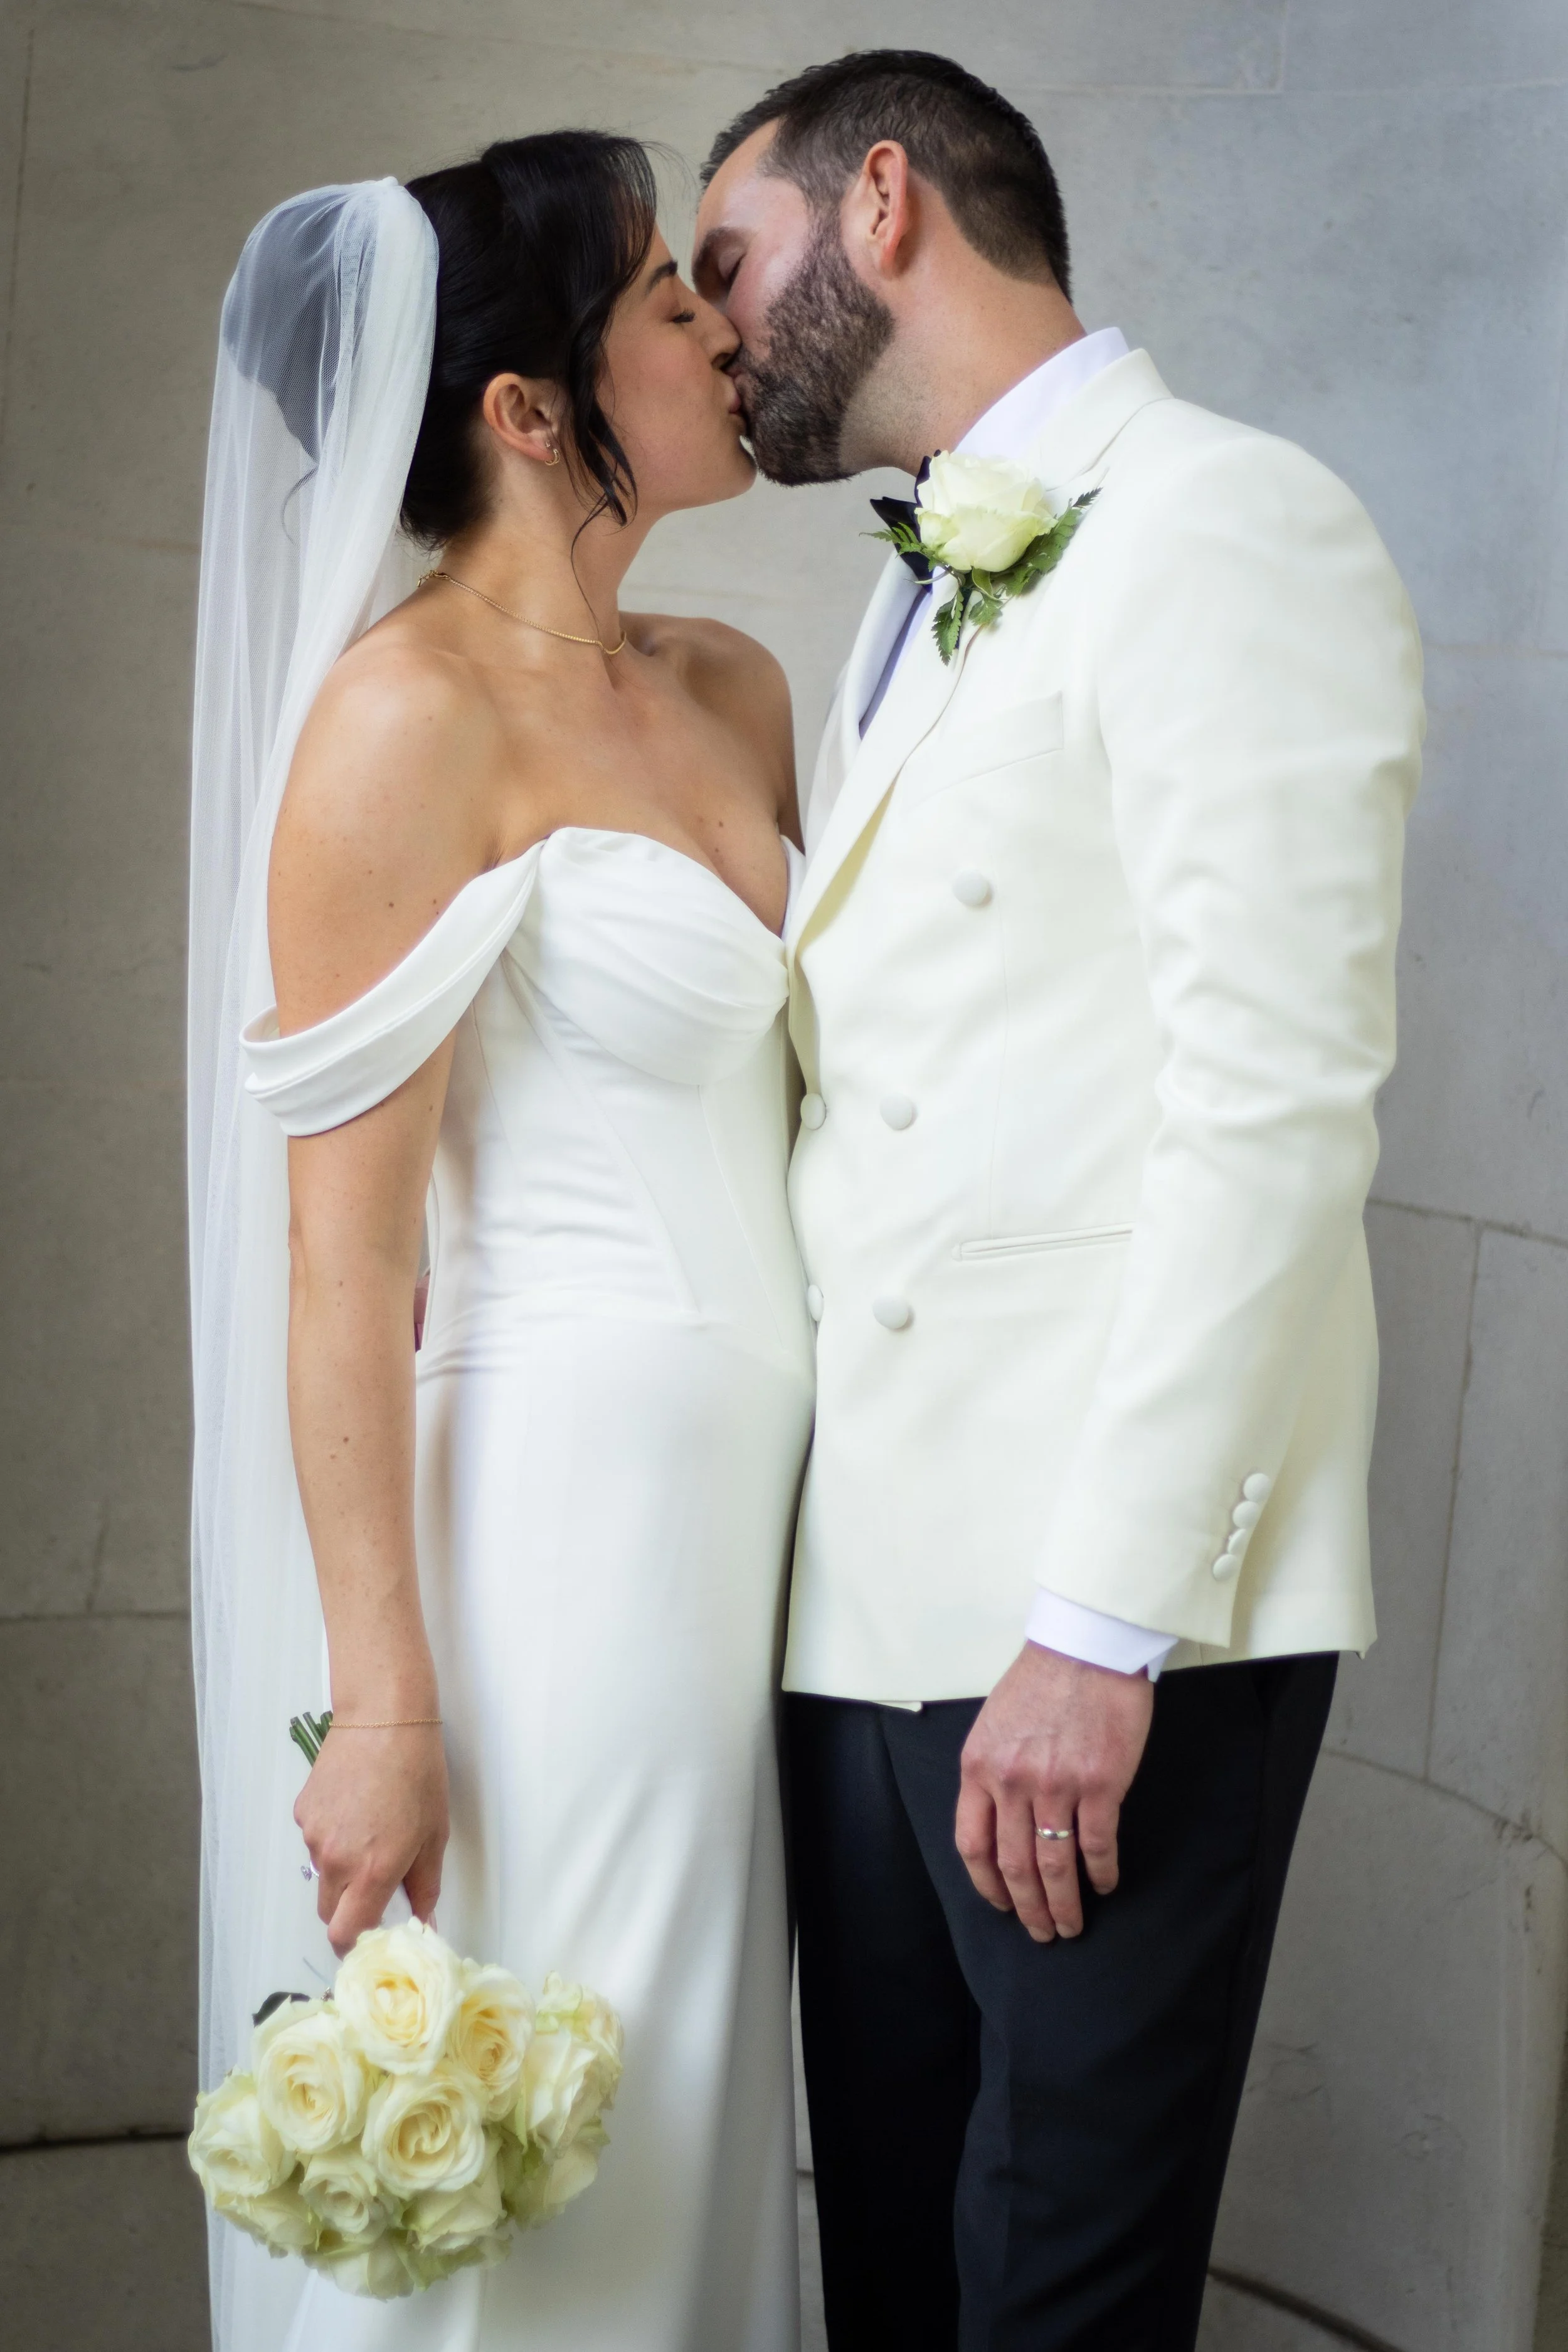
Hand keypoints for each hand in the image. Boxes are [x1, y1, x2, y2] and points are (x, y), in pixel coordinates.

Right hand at [295, 1723, 448, 1957]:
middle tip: (376, 1883)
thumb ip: (426, 1888)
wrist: (384, 1717)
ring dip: (342, 1868)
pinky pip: (315, 1840)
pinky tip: (354, 1805)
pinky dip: (332, 1835)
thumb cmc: (418, 1773)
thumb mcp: (434, 1835)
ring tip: (371, 1827)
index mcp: (372, 1871)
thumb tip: (425, 1926)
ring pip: (323, 1874)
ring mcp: (314, 1835)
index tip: (371, 1938)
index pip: (345, 1935)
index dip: (356, 1945)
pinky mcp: (302, 1811)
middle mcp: (336, 1860)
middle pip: (329, 1912)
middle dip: (350, 1909)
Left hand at [956, 1643, 1153, 1941]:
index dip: (987, 1885)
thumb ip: (992, 1774)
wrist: (1086, 1647)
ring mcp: (1056, 1785)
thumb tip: (1000, 1823)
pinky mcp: (1100, 1784)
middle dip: (1028, 1909)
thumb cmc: (1042, 1681)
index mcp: (979, 1767)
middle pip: (1014, 1865)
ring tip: (1072, 1924)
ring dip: (1064, 1903)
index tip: (1001, 1905)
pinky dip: (1101, 1873)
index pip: (973, 1845)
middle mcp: (1012, 1782)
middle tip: (1042, 1932)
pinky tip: (1105, 1884)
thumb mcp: (994, 1725)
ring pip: (1054, 1864)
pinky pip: (1097, 1845)